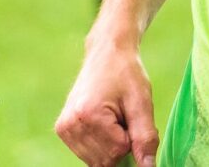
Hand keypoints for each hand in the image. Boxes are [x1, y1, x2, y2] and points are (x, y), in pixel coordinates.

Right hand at [55, 42, 158, 166]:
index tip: (131, 116)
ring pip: (95, 161)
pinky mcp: (63, 130)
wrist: (107, 53)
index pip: (118, 152)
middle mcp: (70, 124)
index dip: (132, 138)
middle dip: (121, 144)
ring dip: (111, 146)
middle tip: (123, 117)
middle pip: (105, 160)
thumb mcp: (142, 103)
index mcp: (88, 115)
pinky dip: (101, 145)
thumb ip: (145, 137)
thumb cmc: (127, 74)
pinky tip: (103, 122)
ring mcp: (64, 129)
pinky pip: (87, 154)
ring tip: (113, 117)